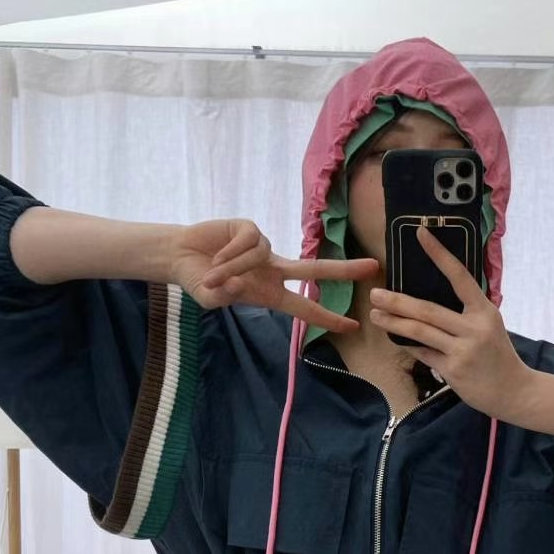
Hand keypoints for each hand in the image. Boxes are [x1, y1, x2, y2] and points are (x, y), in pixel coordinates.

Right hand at [171, 218, 377, 331]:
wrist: (179, 255)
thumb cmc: (198, 280)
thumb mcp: (211, 297)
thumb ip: (225, 295)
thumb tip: (241, 284)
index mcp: (270, 293)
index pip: (304, 307)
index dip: (327, 317)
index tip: (353, 326)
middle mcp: (273, 269)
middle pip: (314, 269)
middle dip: (344, 269)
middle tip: (374, 268)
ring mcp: (263, 247)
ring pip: (260, 255)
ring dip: (233, 267)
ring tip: (210, 275)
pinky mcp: (249, 227)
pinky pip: (248, 240)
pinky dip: (230, 252)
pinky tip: (215, 254)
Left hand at [367, 225, 532, 418]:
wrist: (514, 390)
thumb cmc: (498, 354)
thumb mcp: (489, 325)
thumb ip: (466, 312)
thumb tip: (431, 300)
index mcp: (484, 311)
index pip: (460, 276)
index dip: (439, 254)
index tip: (421, 234)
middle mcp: (474, 328)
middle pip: (428, 310)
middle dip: (398, 301)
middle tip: (375, 293)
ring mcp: (462, 350)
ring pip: (420, 332)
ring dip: (394, 322)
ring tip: (375, 314)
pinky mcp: (453, 370)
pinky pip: (423, 353)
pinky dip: (408, 345)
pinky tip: (394, 337)